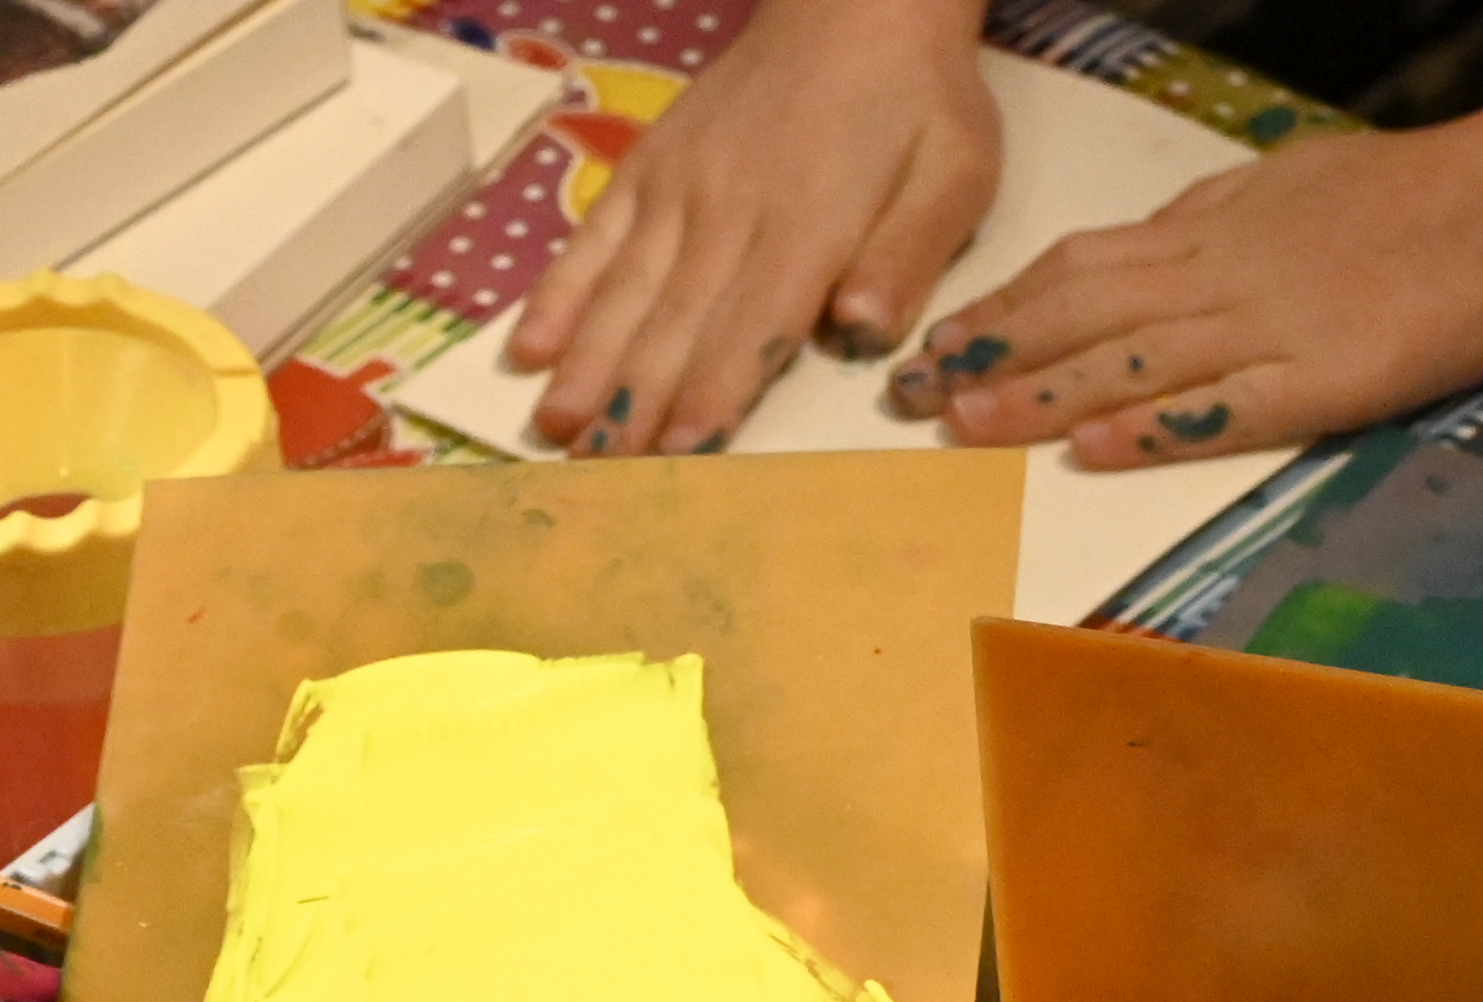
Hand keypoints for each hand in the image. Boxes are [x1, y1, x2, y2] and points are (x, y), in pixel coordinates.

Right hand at [504, 0, 1002, 455]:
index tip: (676, 455)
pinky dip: (561, 291)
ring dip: (587, 362)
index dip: (713, 393)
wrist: (856, 4)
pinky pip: (597, 235)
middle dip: (635, 402)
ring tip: (553, 428)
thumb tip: (866, 330)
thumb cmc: (918, 100)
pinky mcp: (651, 165)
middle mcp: (729, 209)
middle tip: (593, 474)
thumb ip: (908, 253)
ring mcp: (680, 185)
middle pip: (675, 322)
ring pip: (625, 288)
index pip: (753, 326)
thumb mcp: (953, 172)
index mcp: (808, 222)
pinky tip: (529, 345)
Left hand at [889, 122, 1482, 466]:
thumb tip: (1171, 240)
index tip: (941, 341)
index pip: (1080, 265)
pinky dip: (1154, 428)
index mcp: (1212, 226)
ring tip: (964, 427)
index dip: (1003, 307)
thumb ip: (1226, 218)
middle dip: (988, 355)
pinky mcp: (1324, 378)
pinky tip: (1095, 452)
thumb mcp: (1294, 182)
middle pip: (1079, 311)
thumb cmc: (1416, 192)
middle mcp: (1220, 272)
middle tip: (910, 396)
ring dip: (1041, 396)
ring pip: (1128, 359)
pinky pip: (1223, 406)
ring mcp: (1268, 325)